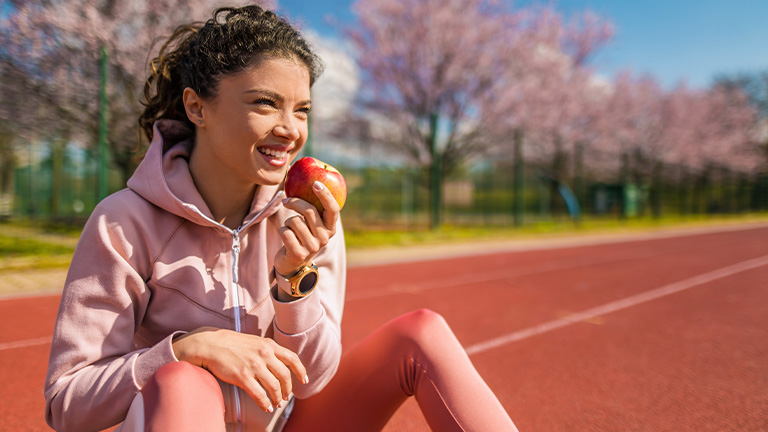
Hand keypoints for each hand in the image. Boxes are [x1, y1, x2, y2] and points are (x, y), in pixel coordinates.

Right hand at [172, 327, 307, 412]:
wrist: (211, 344)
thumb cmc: (233, 344)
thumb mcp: (255, 341)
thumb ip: (268, 350)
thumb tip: (280, 362)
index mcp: (269, 345)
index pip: (293, 359)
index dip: (301, 371)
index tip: (304, 380)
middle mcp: (264, 354)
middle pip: (285, 375)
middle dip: (288, 389)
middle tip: (287, 396)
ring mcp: (254, 366)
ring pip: (274, 387)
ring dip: (278, 398)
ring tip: (277, 403)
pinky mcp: (243, 377)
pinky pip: (259, 394)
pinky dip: (265, 403)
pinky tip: (267, 407)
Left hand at [274, 181, 338, 276]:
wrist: (294, 264)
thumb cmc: (301, 236)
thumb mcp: (310, 224)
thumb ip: (311, 206)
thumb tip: (300, 174)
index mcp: (330, 228)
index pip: (333, 208)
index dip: (325, 195)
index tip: (315, 183)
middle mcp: (325, 238)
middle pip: (309, 211)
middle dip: (295, 202)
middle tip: (286, 200)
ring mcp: (312, 247)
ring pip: (294, 221)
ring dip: (287, 222)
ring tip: (289, 229)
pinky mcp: (298, 253)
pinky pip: (285, 232)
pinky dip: (281, 230)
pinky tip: (285, 238)